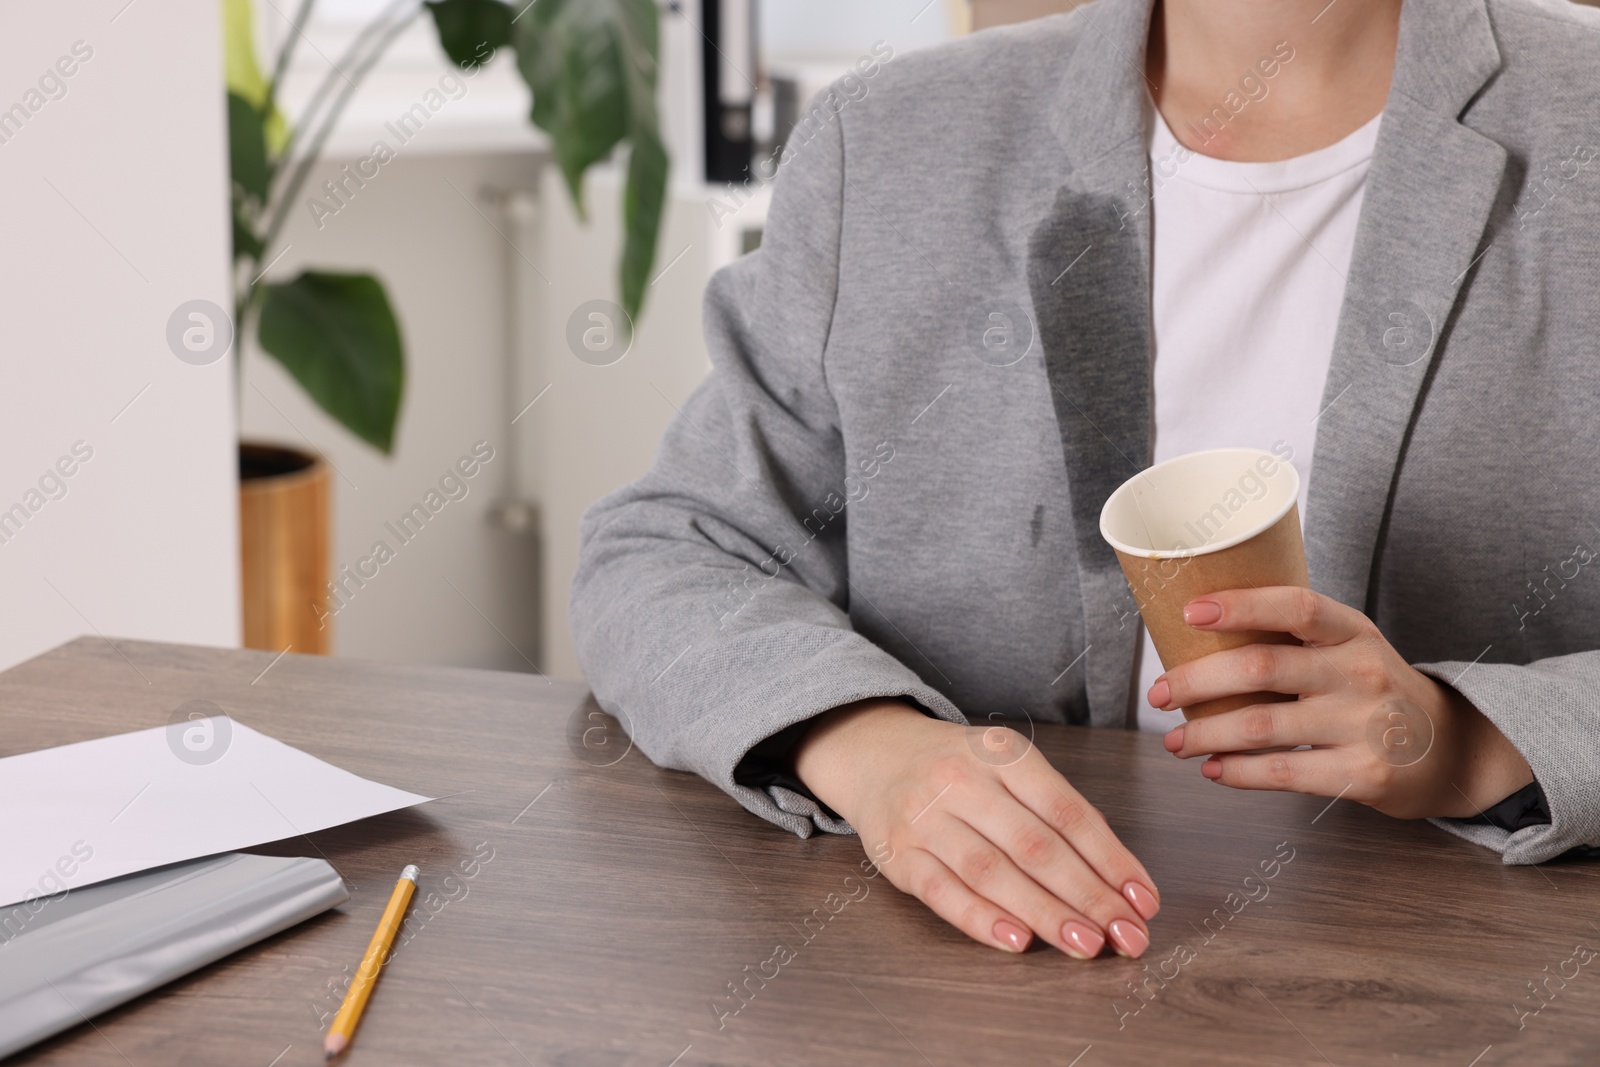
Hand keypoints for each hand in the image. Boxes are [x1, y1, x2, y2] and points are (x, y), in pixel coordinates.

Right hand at [792, 699, 1158, 957]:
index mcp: (1002, 753)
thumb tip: (1118, 880)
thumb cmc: (958, 770)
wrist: (874, 755)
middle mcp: (962, 780)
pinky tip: (1016, 942)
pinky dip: (981, 919)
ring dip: (1045, 914)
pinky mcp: (896, 854)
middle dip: (1089, 896)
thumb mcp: (1007, 766)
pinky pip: (943, 892)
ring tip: (1085, 944)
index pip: (1068, 811)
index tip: (1143, 900)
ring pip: (992, 871)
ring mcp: (924, 817)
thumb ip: (1055, 813)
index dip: (1111, 859)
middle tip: (1126, 935)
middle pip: (1035, 846)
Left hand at [1153, 587, 1532, 818]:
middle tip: (1157, 693)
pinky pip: (1283, 773)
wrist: (1450, 750)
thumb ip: (1291, 638)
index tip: (1190, 611)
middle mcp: (1361, 672)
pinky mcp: (1363, 775)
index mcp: (1353, 631)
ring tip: (1175, 741)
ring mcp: (1364, 725)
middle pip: (1260, 668)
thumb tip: (1195, 634)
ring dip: (1205, 733)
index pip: (1296, 605)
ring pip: (1262, 726)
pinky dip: (1238, 773)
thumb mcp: (1349, 647)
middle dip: (1195, 681)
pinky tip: (1214, 769)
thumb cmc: (1373, 690)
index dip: (1240, 604)